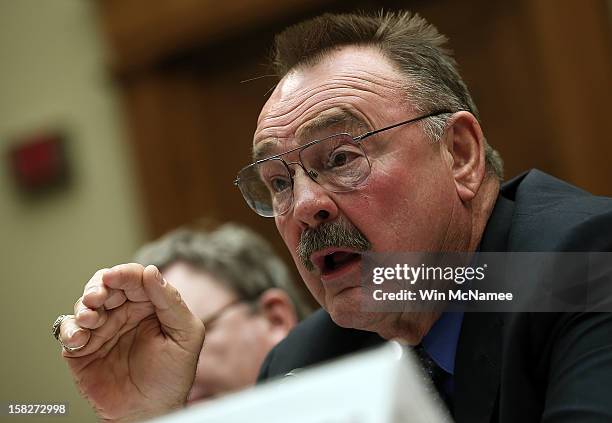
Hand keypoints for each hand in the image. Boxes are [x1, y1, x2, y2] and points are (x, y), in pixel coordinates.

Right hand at [57, 264, 204, 421]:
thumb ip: (171, 302)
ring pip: (84, 305)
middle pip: (105, 286)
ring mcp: (102, 330)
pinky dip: (70, 330)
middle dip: (98, 286)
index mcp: (149, 305)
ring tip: (91, 318)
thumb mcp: (186, 335)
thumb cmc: (173, 375)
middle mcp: (124, 313)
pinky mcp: (82, 349)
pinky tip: (80, 338)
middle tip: (98, 297)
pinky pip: (68, 331)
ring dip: (84, 307)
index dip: (124, 274)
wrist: (151, 411)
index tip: (115, 276)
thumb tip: (151, 271)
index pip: (135, 279)